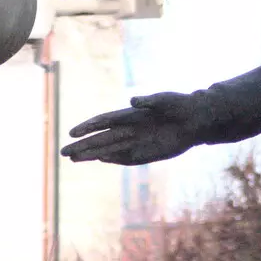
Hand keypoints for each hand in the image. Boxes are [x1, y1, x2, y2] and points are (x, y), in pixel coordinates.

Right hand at [61, 93, 201, 164]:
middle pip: (101, 139)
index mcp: (131, 115)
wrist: (196, 119)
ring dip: (93, 154)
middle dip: (83, 146)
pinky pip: (127, 158)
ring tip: (74, 159)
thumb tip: (132, 101)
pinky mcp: (148, 153)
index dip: (87, 126)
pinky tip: (100, 160)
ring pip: (110, 150)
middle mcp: (130, 129)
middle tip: (64, 153)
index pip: (104, 121)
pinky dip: (114, 159)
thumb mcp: (164, 100)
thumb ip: (148, 102)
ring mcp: (138, 142)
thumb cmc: (180, 105)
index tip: (72, 133)